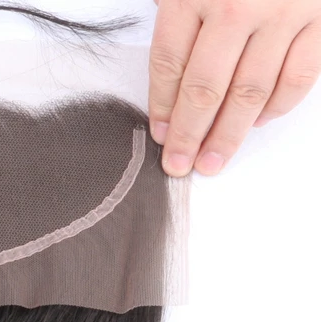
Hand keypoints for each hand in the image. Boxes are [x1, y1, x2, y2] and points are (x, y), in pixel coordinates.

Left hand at [149, 0, 320, 175]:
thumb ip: (177, 9)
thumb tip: (168, 78)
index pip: (169, 65)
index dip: (162, 107)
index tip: (161, 135)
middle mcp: (239, 4)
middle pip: (205, 89)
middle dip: (190, 135)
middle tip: (179, 166)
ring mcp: (285, 11)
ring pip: (250, 92)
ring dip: (229, 133)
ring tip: (213, 162)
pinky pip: (299, 76)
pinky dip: (278, 105)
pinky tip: (259, 121)